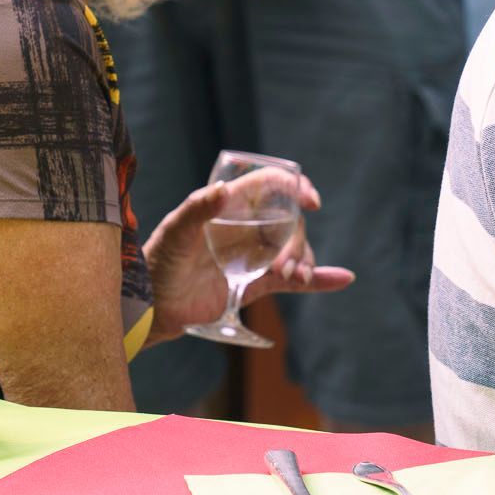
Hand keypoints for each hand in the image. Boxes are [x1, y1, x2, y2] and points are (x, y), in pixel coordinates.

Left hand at [142, 173, 353, 343]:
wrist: (152, 308)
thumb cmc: (156, 264)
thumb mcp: (173, 234)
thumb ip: (196, 210)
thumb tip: (221, 190)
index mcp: (231, 207)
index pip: (272, 186)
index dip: (296, 188)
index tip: (311, 203)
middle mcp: (248, 227)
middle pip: (290, 222)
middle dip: (297, 241)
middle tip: (285, 267)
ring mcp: (255, 255)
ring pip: (295, 250)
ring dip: (304, 261)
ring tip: (294, 278)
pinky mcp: (258, 283)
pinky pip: (295, 279)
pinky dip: (320, 279)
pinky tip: (342, 278)